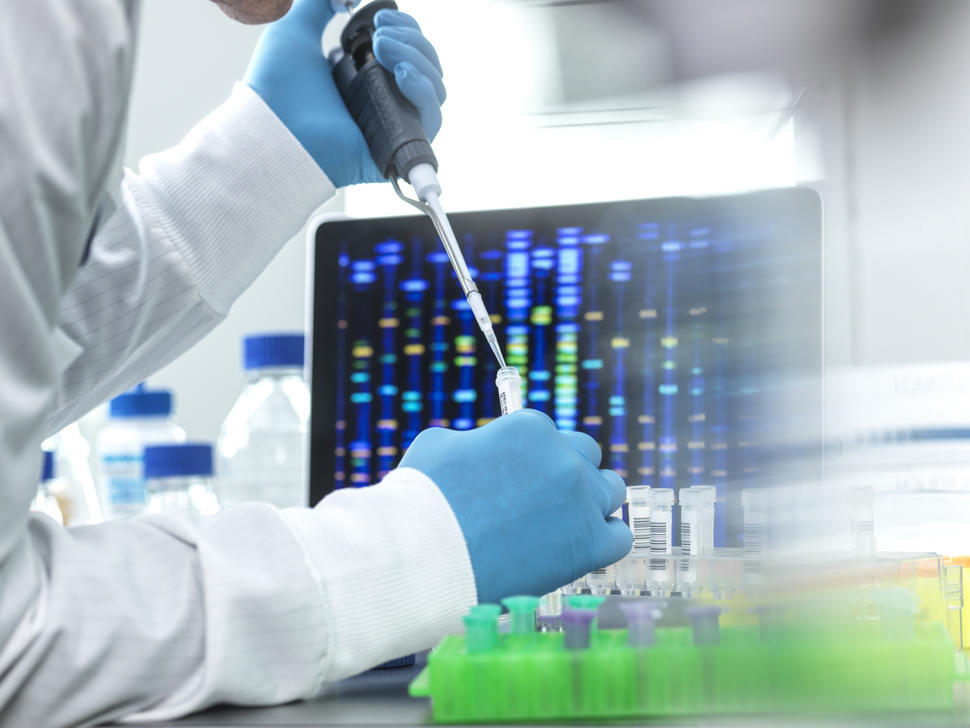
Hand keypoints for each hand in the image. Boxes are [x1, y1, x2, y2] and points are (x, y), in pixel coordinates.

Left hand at [245, 1, 445, 186]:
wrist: (271, 125)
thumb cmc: (277, 87)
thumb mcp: (295, 28)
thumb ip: (317, 3)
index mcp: (366, 76)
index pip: (409, 51)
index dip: (406, 29)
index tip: (382, 17)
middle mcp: (384, 100)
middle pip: (427, 66)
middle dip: (412, 39)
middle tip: (380, 33)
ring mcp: (393, 124)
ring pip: (434, 89)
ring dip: (418, 58)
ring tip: (384, 48)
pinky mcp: (398, 146)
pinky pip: (432, 119)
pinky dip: (424, 90)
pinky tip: (403, 74)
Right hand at [399, 410, 630, 603]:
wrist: (426, 556)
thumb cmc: (422, 500)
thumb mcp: (441, 445)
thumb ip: (476, 441)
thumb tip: (484, 450)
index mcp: (530, 428)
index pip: (548, 434)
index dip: (531, 457)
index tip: (519, 477)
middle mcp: (563, 458)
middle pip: (585, 455)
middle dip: (566, 472)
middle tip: (541, 498)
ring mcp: (581, 501)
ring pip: (610, 490)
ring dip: (590, 502)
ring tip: (561, 524)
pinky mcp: (588, 545)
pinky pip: (619, 536)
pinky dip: (603, 539)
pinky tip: (580, 547)